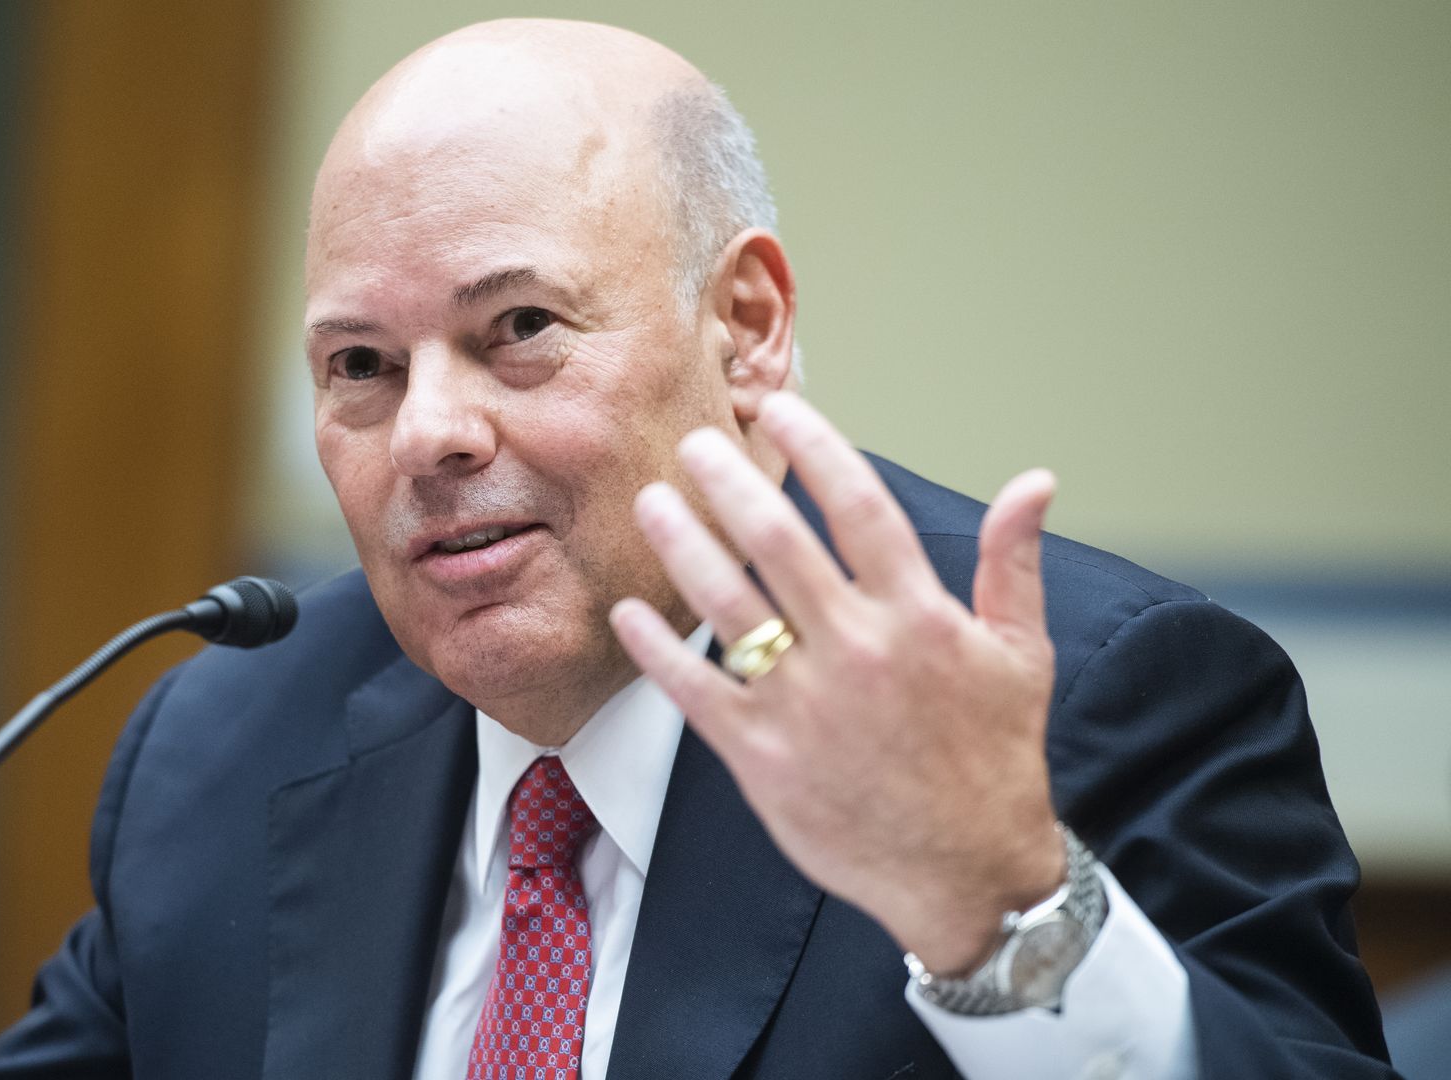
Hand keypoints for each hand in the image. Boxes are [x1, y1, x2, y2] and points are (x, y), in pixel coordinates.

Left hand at [610, 392, 1064, 974]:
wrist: (968, 876)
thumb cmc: (994, 761)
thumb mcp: (1020, 656)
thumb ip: (1013, 562)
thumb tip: (1034, 481)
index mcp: (919, 617)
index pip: (858, 506)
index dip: (814, 446)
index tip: (779, 406)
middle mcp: (857, 650)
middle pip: (776, 541)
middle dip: (729, 480)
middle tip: (695, 442)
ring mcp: (803, 704)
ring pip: (725, 603)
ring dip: (681, 543)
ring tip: (652, 502)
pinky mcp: (761, 755)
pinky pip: (694, 688)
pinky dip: (655, 647)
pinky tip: (629, 610)